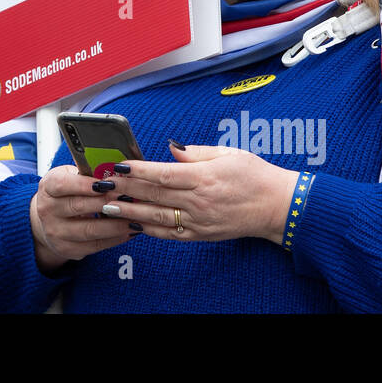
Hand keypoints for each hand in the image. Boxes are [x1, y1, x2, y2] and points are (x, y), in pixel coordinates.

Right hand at [29, 165, 136, 273]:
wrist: (48, 220)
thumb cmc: (65, 193)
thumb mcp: (69, 176)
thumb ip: (88, 174)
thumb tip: (117, 172)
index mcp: (47, 187)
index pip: (62, 185)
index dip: (84, 184)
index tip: (106, 183)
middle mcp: (47, 210)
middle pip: (78, 206)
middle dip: (106, 202)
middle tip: (128, 198)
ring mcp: (56, 232)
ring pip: (89, 229)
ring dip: (115, 224)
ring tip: (133, 218)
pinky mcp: (67, 249)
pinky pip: (94, 245)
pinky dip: (114, 239)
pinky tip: (127, 231)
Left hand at [103, 143, 297, 243]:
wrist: (278, 206)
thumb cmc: (255, 175)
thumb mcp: (228, 153)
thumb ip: (195, 152)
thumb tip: (170, 147)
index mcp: (205, 177)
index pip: (163, 174)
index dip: (138, 171)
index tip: (118, 166)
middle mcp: (200, 201)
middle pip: (155, 195)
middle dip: (126, 190)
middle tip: (103, 186)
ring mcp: (200, 221)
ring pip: (158, 217)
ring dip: (131, 212)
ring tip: (109, 207)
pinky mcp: (202, 235)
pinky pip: (171, 233)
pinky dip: (150, 230)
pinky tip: (133, 225)